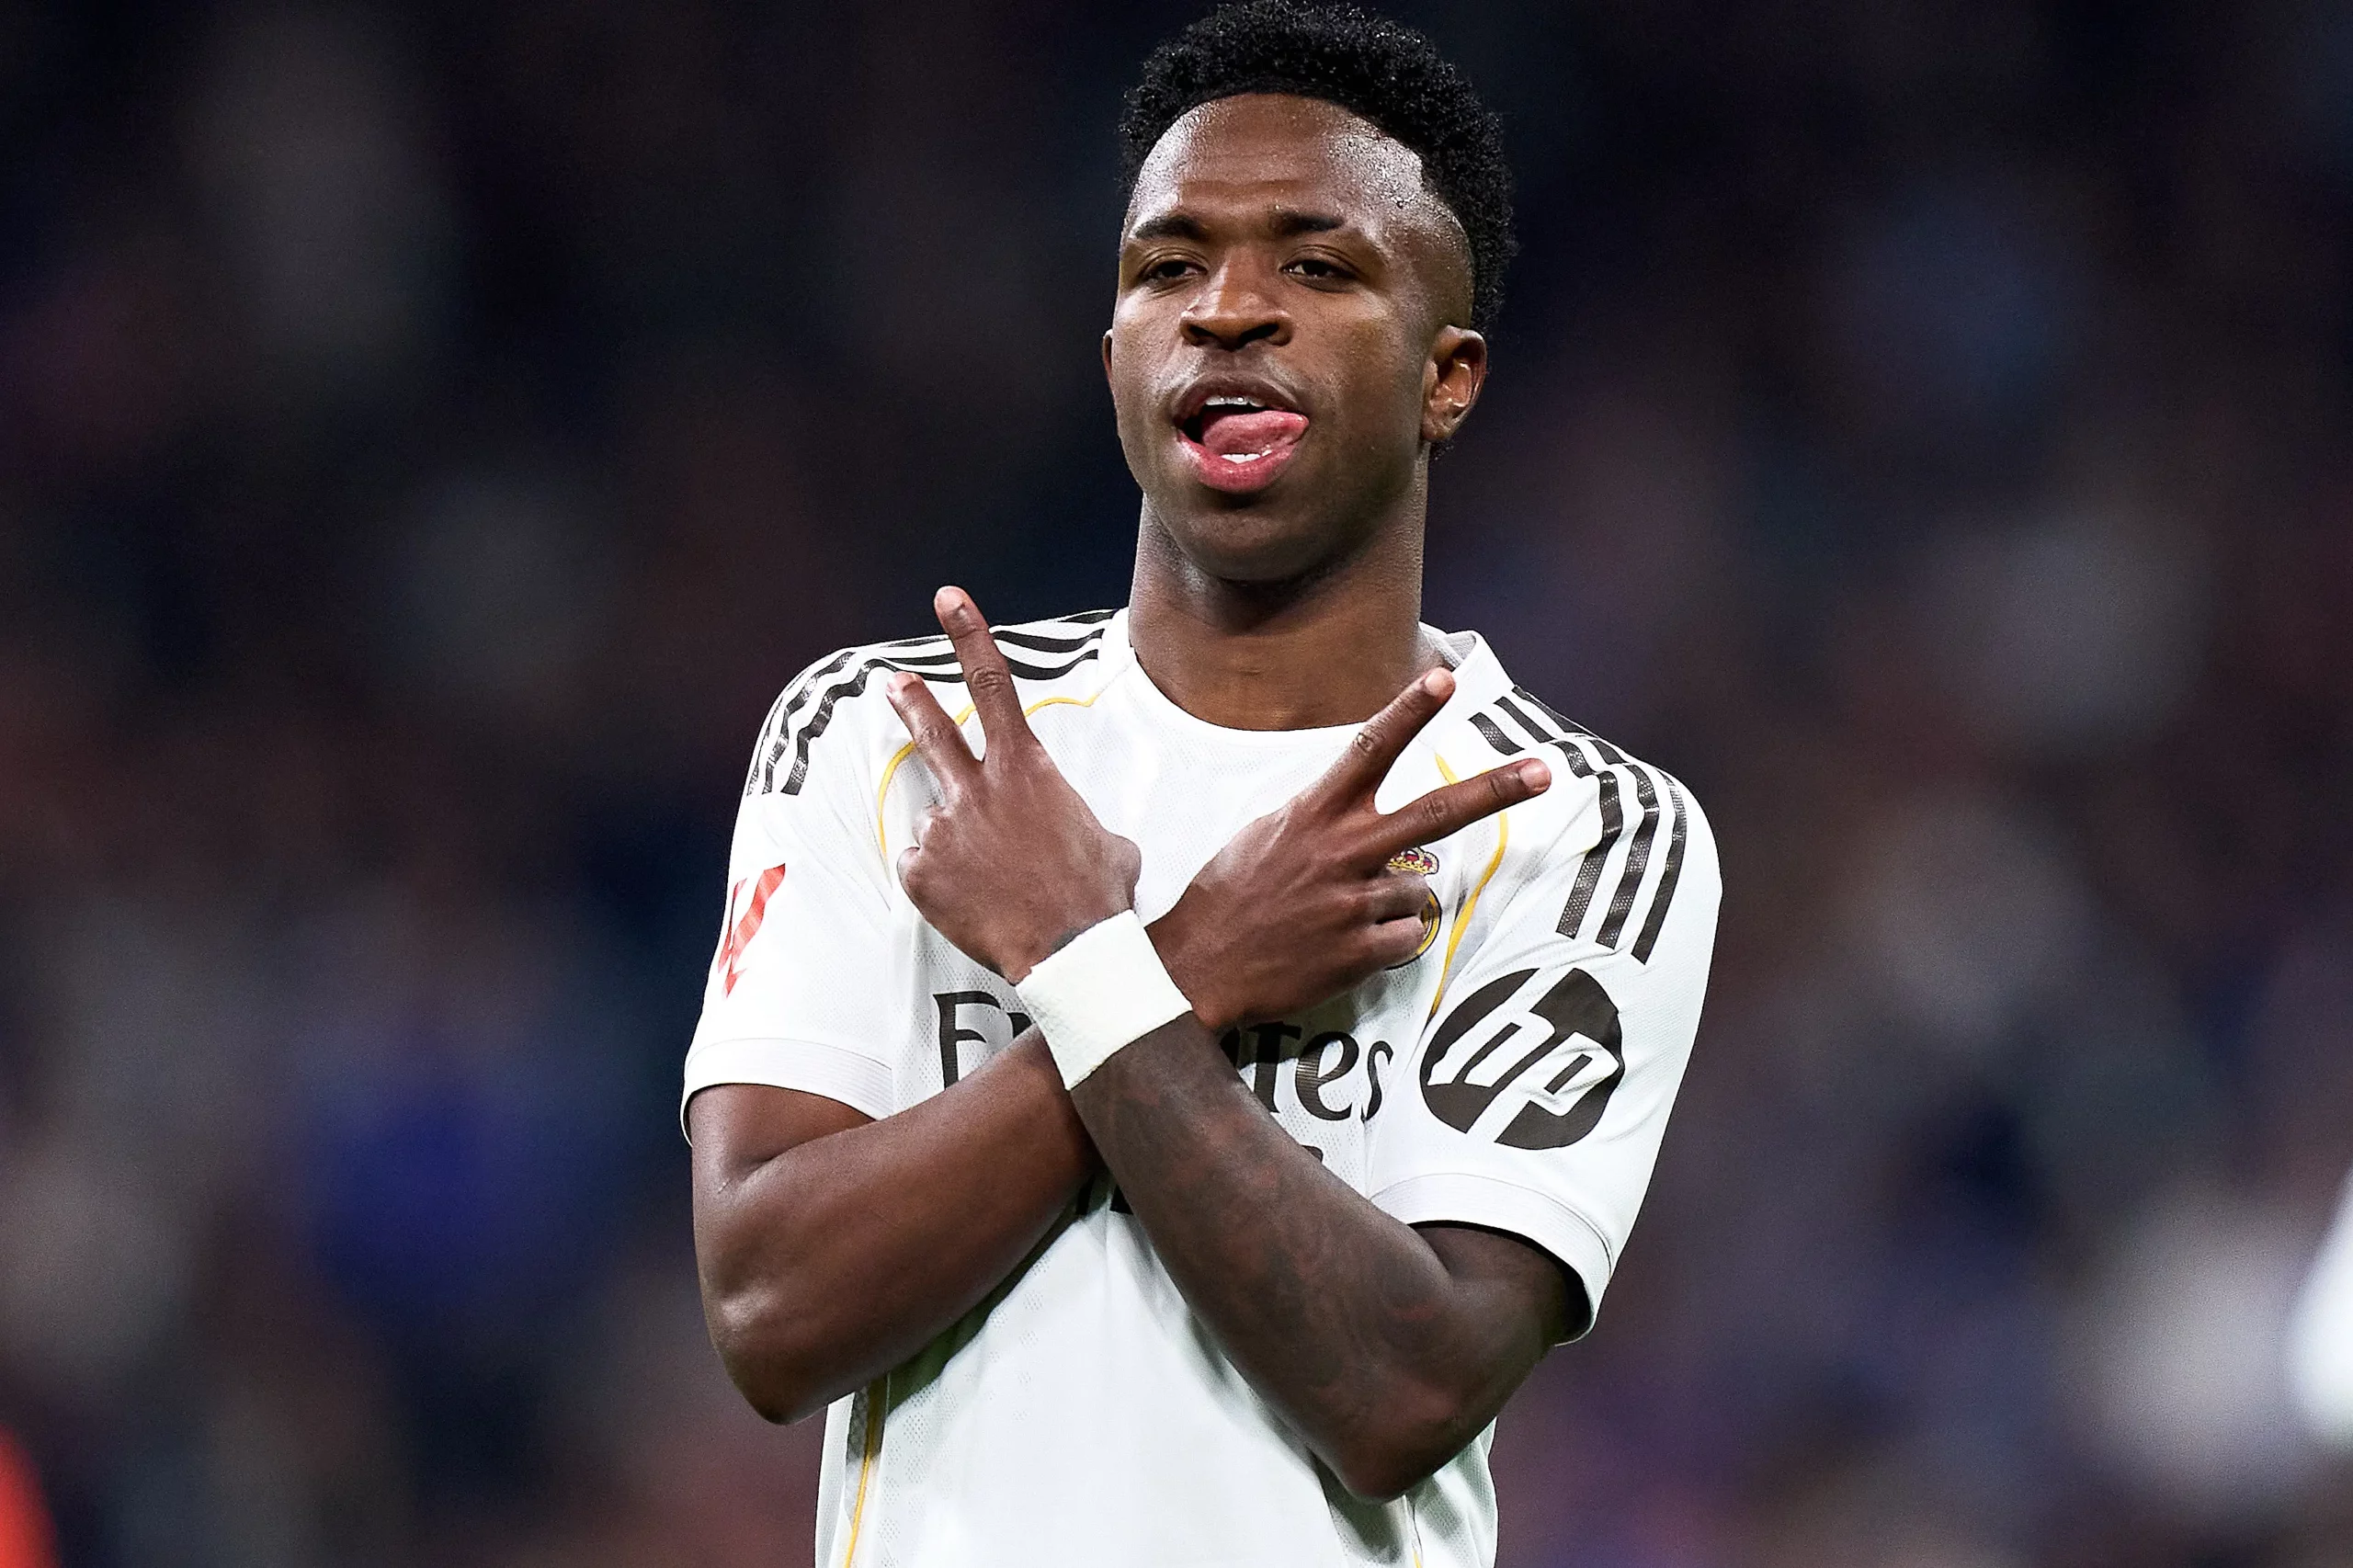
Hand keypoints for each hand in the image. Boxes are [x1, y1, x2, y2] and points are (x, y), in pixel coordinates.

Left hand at [889, 587, 1142, 981]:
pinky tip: (974, 904)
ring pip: (942, 824)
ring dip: (962, 848)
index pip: (995, 686)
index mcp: (1027, 771)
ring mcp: (944, 830)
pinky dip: (945, 885)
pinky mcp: (920, 873)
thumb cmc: (1099, 894)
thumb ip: (1079, 821)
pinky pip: (925, 869)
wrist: (1071, 951)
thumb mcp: (1109, 842)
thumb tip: (1082, 835)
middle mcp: (978, 790)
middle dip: (912, 703)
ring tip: (992, 883)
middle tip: (894, 684)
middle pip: (934, 732)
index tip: (947, 600)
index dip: (969, 636)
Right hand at [1151, 667, 1549, 1030]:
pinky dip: (1384, 944)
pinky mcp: (1360, 951)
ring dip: (1392, 904)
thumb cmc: (1228, 897)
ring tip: (1339, 917)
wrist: (1196, 969)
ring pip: (1418, 892)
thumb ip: (1322, 818)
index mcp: (1313, 815)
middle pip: (1436, 812)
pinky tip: (1341, 947)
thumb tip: (1365, 810)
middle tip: (1544, 772)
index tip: (1445, 680)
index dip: (1409, 712)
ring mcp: (1354, 903)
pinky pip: (1405, 939)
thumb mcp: (1265, 834)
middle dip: (1496, 789)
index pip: (1368, 749)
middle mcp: (1340, 851)